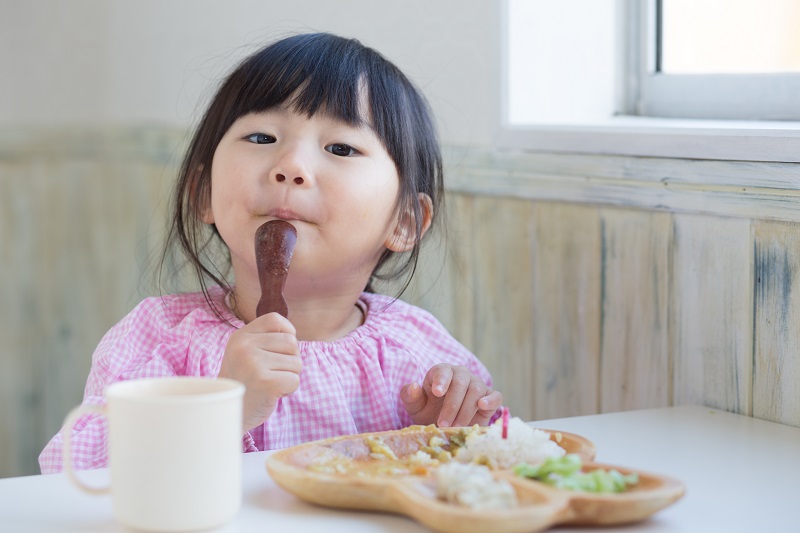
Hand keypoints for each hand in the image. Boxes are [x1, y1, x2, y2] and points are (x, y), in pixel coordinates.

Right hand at [218, 312, 300, 430]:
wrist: (227, 414)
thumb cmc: (244, 383)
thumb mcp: (245, 353)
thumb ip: (264, 339)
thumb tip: (292, 332)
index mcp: (240, 337)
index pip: (275, 320)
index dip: (287, 332)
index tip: (280, 349)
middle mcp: (245, 347)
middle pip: (291, 342)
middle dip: (290, 359)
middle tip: (272, 373)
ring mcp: (254, 364)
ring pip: (296, 362)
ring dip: (289, 376)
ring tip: (269, 384)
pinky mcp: (266, 382)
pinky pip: (295, 380)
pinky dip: (289, 390)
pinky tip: (272, 394)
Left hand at [400, 364, 502, 426]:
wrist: (447, 424)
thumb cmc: (430, 411)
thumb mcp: (416, 407)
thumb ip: (410, 396)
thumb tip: (413, 386)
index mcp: (442, 372)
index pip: (443, 371)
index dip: (441, 380)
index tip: (436, 393)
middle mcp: (462, 375)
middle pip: (460, 383)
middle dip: (451, 405)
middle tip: (443, 424)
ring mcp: (477, 385)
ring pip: (476, 390)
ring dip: (465, 410)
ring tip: (456, 426)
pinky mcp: (491, 398)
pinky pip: (496, 395)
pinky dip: (491, 400)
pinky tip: (483, 406)